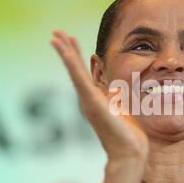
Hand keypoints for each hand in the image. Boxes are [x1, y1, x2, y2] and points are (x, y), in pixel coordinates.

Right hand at [51, 30, 148, 182]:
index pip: (84, 71)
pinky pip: (79, 79)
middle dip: (67, 49)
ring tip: (55, 36)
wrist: (129, 151)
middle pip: (75, 68)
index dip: (77, 54)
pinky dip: (71, 64)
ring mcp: (88, 100)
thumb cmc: (127, 133)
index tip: (71, 38)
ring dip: (65, 52)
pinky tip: (65, 51)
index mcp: (96, 98)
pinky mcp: (91, 102)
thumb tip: (113, 87)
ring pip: (74, 71)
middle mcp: (88, 98)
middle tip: (56, 31)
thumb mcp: (121, 108)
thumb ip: (114, 96)